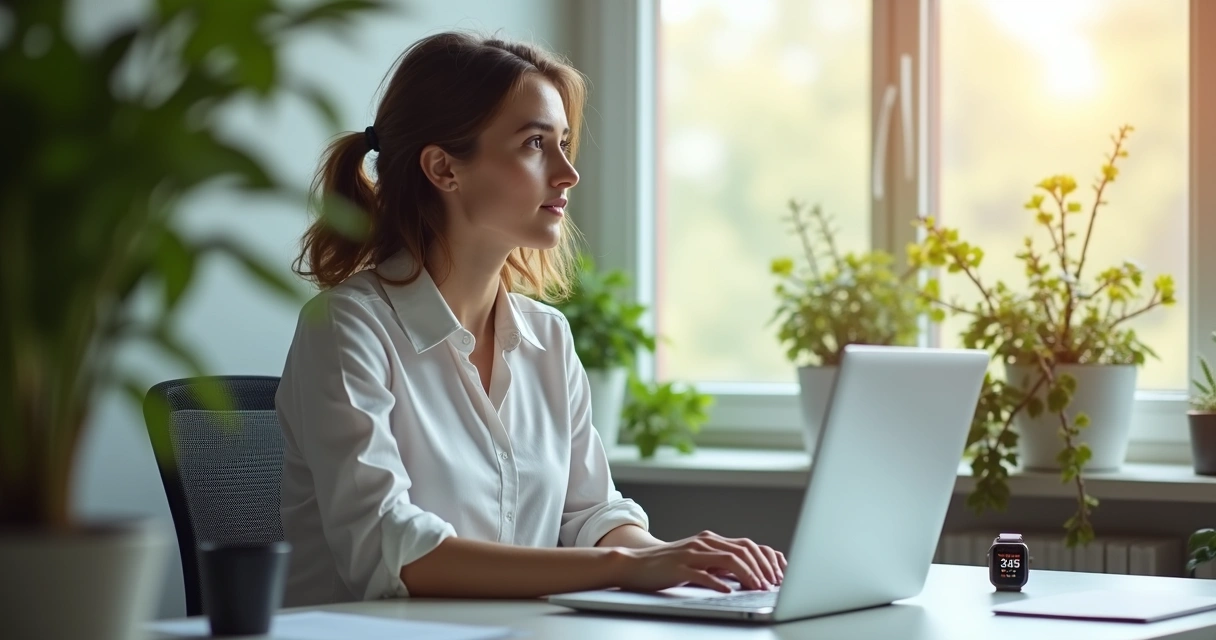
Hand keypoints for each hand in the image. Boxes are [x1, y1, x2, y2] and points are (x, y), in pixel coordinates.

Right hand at [610, 530, 786, 592]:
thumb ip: (719, 564)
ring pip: (727, 559)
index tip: (778, 575)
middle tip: (773, 585)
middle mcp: (703, 543)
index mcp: (710, 540)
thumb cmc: (668, 566)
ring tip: (758, 587)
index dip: (765, 559)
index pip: (747, 545)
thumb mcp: (698, 561)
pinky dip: (719, 583)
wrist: (635, 564)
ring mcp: (691, 553)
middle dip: (762, 568)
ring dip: (747, 575)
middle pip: (741, 551)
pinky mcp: (678, 567)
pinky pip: (702, 574)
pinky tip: (729, 591)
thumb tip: (746, 574)